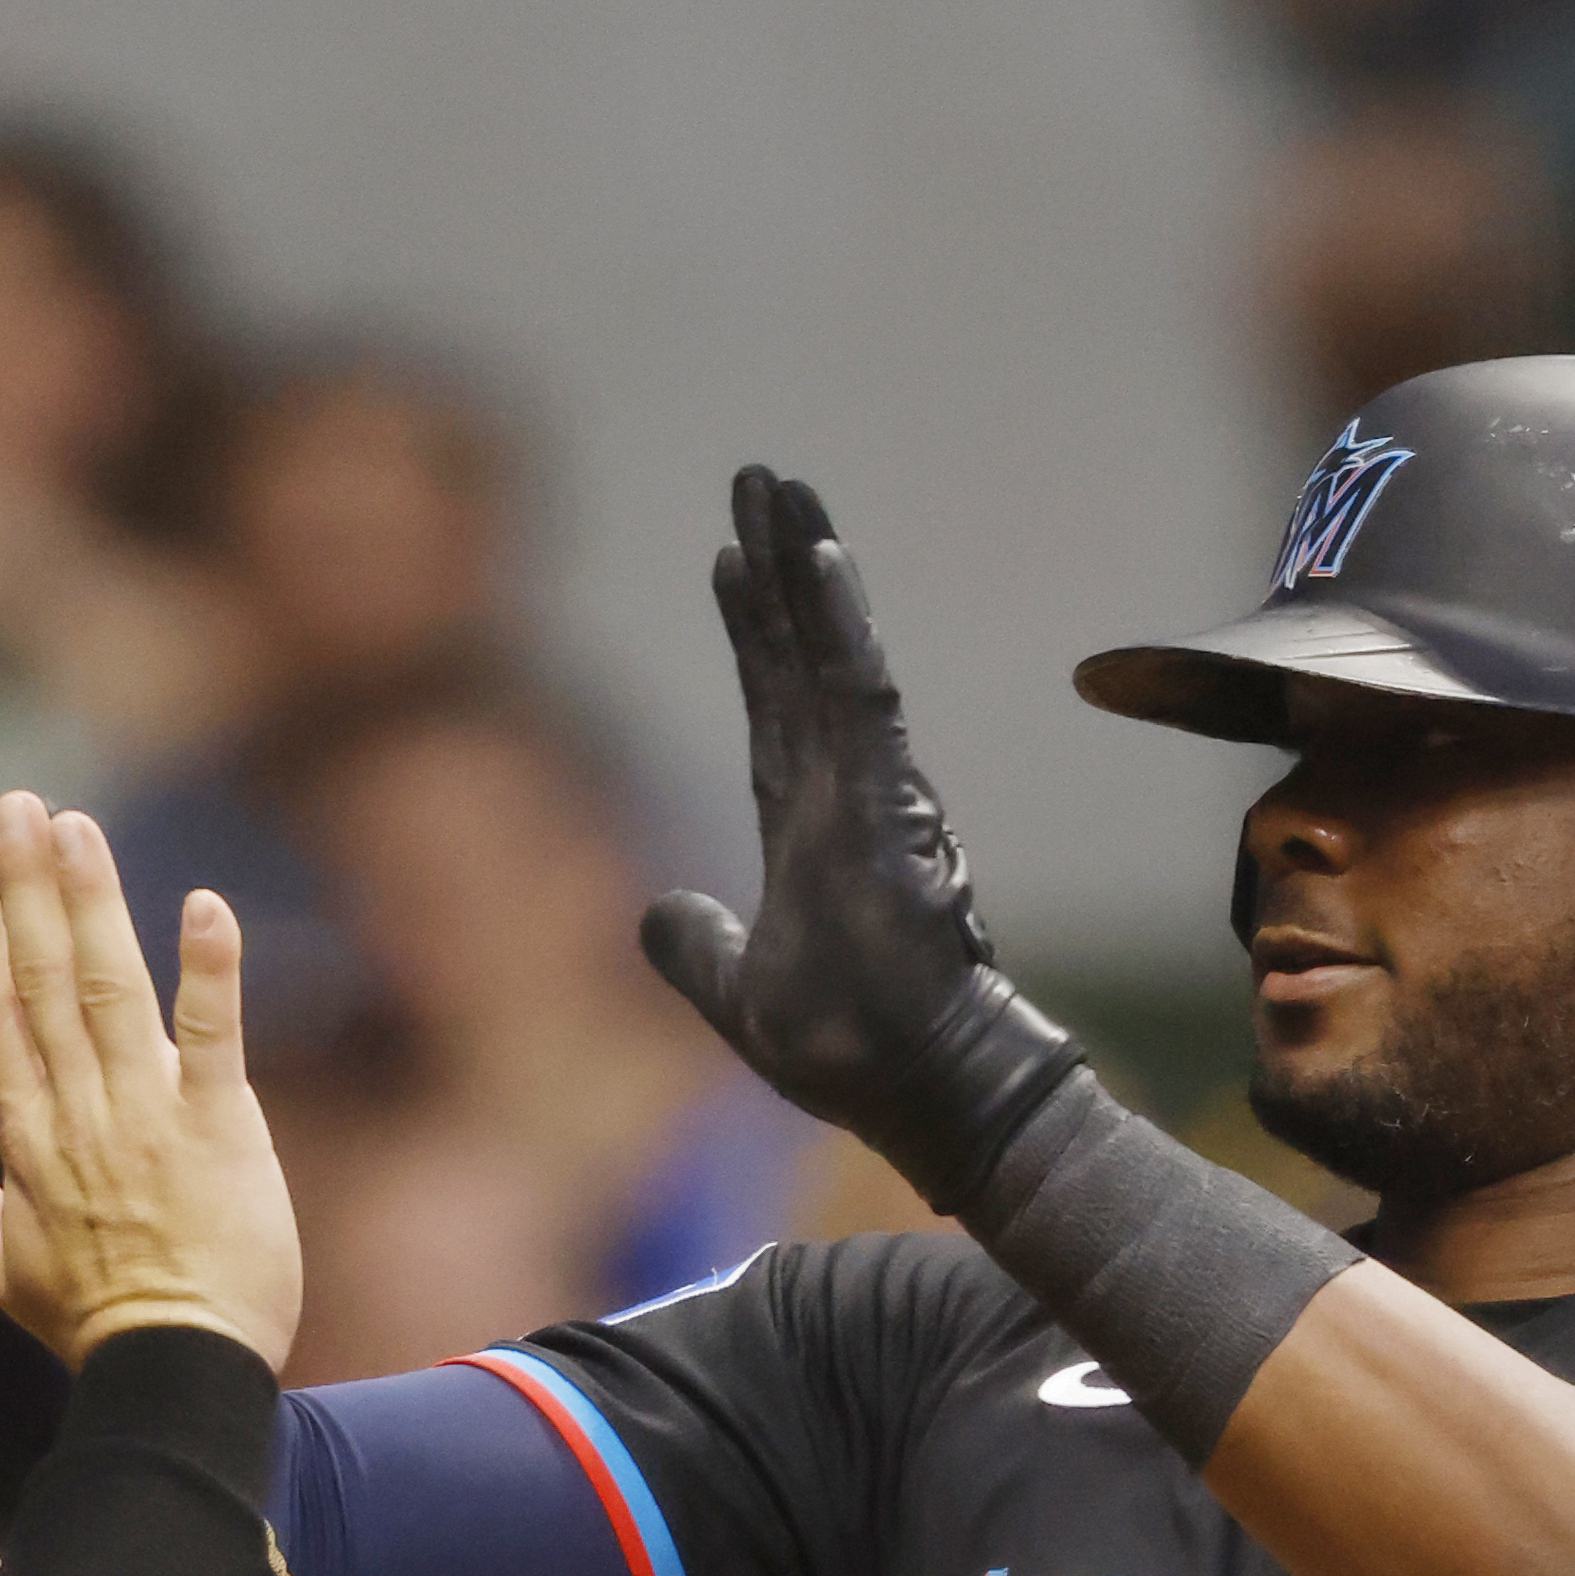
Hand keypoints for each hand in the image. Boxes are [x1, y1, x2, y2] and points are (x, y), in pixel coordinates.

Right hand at [0, 790, 299, 1366]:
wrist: (175, 1374)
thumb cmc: (99, 1327)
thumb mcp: (7, 1272)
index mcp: (29, 1137)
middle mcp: (78, 1111)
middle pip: (42, 981)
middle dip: (28, 888)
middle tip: (18, 805)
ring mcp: (146, 1115)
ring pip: (108, 989)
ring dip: (92, 903)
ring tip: (75, 826)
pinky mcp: (218, 1129)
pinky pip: (211, 1037)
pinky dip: (209, 970)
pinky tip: (205, 904)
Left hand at [640, 465, 1090, 1210]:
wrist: (917, 1094)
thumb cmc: (850, 1059)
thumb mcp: (741, 1000)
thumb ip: (697, 950)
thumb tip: (658, 910)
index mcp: (808, 835)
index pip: (774, 710)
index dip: (755, 635)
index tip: (732, 562)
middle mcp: (842, 796)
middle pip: (798, 659)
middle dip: (778, 569)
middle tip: (759, 480)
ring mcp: (869, 793)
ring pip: (830, 654)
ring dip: (804, 566)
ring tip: (781, 486)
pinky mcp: (892, 802)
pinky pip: (861, 694)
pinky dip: (840, 625)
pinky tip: (821, 557)